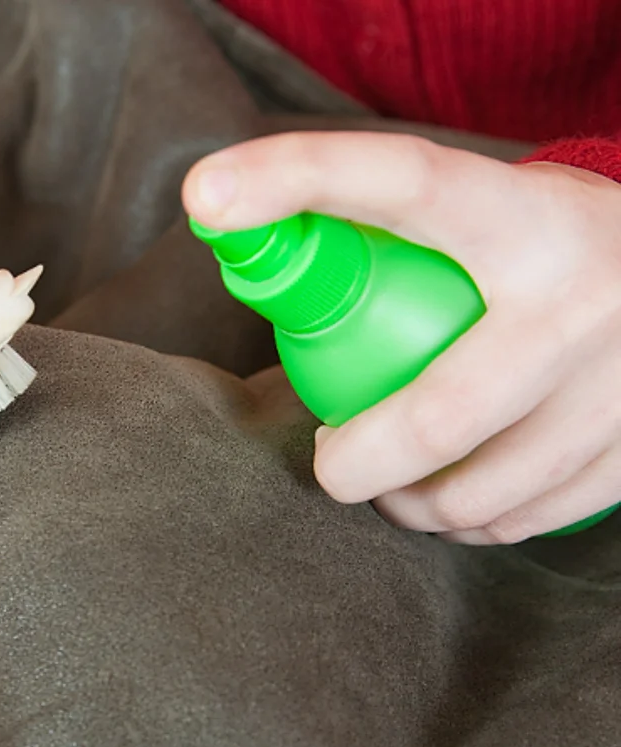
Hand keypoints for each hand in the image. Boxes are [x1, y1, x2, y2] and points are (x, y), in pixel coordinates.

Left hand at [182, 131, 620, 542]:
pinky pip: (528, 520)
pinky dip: (474, 524)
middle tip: (329, 461)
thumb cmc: (542, 246)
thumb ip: (391, 230)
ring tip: (391, 485)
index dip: (299, 177)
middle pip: (435, 420)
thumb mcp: (487, 208)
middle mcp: (581, 296)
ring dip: (411, 506)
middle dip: (355, 464)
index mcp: (522, 217)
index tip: (209, 193)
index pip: (401, 181)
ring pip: (477, 493)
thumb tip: (249, 252)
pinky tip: (456, 501)